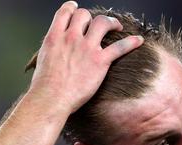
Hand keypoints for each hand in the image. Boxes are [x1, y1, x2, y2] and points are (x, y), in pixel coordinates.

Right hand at [26, 1, 143, 115]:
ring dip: (111, 22)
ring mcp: (86, 48)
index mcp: (54, 36)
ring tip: (117, 26)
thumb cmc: (44, 86)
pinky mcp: (100, 61)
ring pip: (102, 23)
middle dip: (91, 18)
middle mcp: (71, 37)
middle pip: (84, 15)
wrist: (51, 98)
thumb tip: (55, 51)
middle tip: (97, 25)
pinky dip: (131, 42)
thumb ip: (52, 50)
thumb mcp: (42, 60)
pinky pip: (120, 46)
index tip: (77, 10)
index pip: (65, 12)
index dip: (73, 8)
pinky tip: (139, 40)